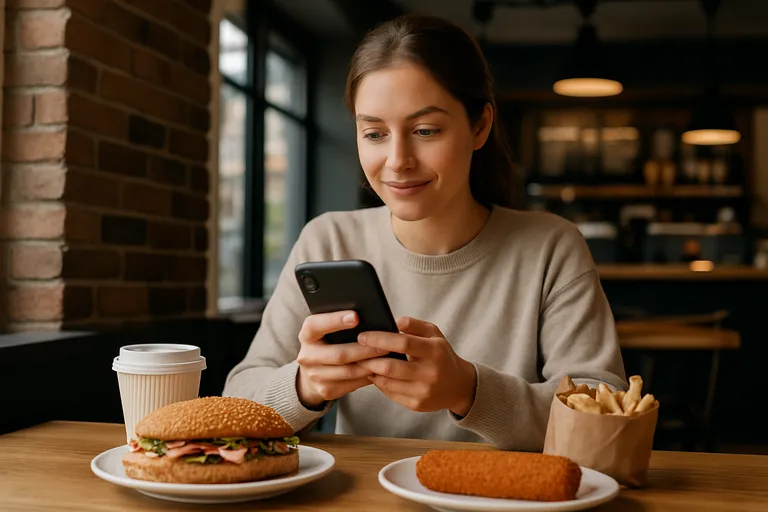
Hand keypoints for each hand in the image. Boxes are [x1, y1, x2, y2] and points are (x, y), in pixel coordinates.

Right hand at [296, 311, 388, 408]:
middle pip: (339, 354)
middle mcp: (307, 356)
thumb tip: (369, 316)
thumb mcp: (326, 330)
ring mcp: (315, 376)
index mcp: (307, 335)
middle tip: (385, 344)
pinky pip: (353, 384)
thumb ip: (340, 323)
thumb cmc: (327, 342)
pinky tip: (381, 370)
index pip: (317, 325)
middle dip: (365, 350)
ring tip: (388, 358)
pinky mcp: (326, 390)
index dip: (336, 320)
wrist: (312, 371)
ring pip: (349, 371)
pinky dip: (369, 376)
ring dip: (371, 365)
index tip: (356, 316)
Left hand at [356, 317, 476, 416]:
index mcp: (435, 351)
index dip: (380, 339)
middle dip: (368, 358)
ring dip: (370, 371)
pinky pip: (390, 393)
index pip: (403, 343)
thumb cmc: (441, 355)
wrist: (459, 386)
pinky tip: (373, 374)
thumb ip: (413, 324)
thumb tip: (392, 321)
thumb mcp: (434, 334)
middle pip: (391, 367)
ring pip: (387, 382)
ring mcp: (423, 391)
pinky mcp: (417, 405)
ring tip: (360, 362)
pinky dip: (379, 383)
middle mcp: (430, 373)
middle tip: (355, 351)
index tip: (362, 336)